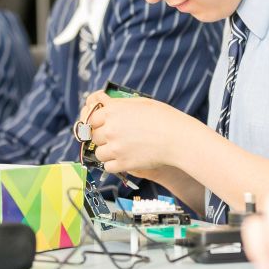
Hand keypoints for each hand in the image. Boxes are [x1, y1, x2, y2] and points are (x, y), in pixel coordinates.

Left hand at [78, 91, 204, 173]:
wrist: (178, 138)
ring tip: (120, 149)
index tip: (102, 126)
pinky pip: (107, 167)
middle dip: (102, 137)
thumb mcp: (139, 102)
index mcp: (112, 111)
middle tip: (115, 137)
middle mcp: (110, 129)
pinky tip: (123, 159)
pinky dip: (113, 164)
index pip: (90, 118)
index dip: (97, 123)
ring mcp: (115, 148)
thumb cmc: (163, 117)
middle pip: (93, 136)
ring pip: (99, 153)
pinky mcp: (123, 164)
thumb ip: (117, 104)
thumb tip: (102, 101)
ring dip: (107, 151)